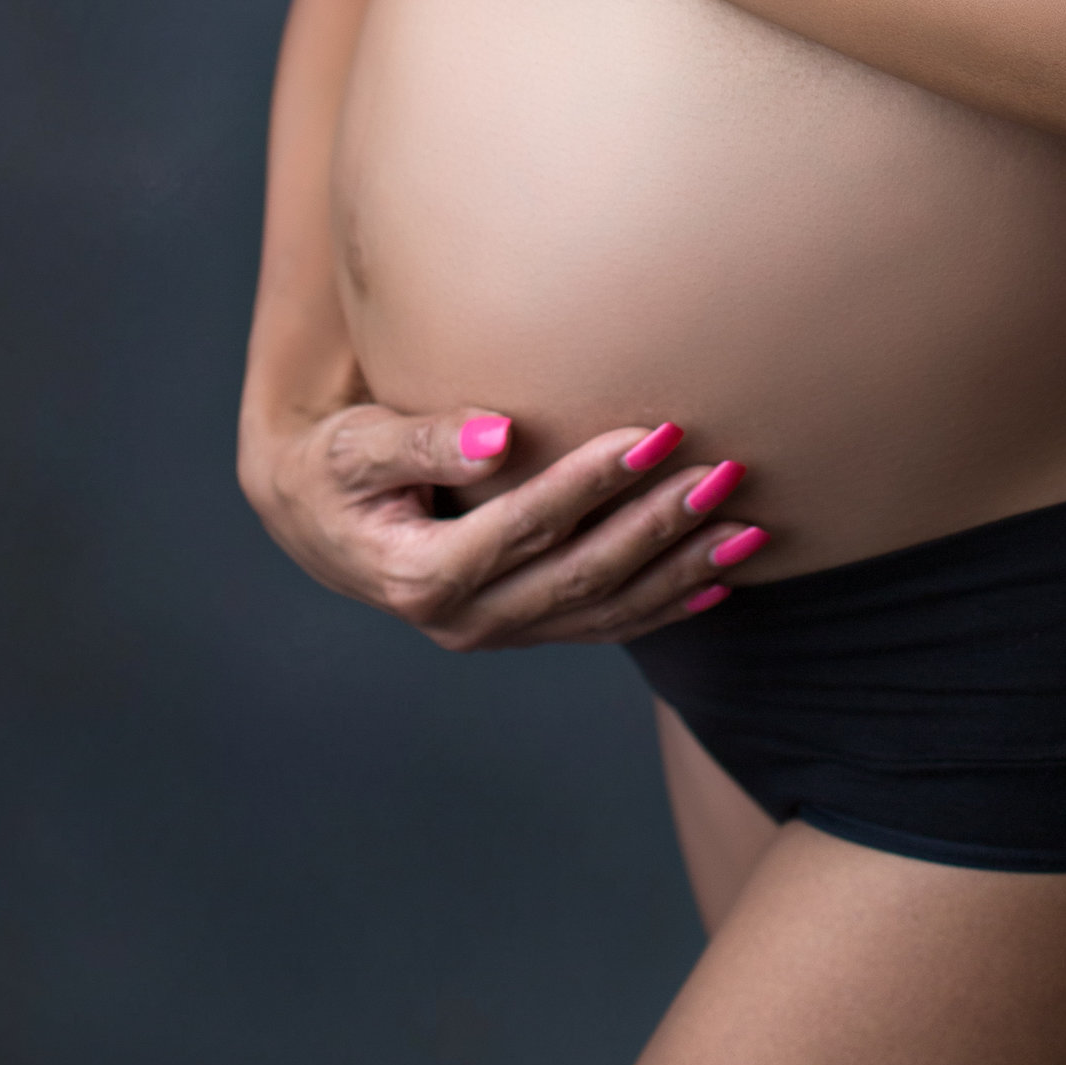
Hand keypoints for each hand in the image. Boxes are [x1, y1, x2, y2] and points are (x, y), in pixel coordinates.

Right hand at [238, 397, 763, 648]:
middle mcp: (462, 621)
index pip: (527, 526)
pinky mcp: (520, 628)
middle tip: (723, 471)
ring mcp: (495, 632)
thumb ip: (426, 441)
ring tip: (747, 527)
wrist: (318, 514)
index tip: (656, 432)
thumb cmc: (338, 463)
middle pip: (579, 575)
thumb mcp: (360, 445)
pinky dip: (664, 605)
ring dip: (680, 571)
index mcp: (421, 576)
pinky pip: (603, 625)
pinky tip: (720, 582)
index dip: (593, 481)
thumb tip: (497, 434)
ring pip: (603, 610)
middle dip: (658, 525)